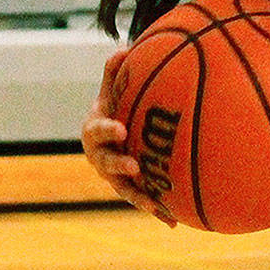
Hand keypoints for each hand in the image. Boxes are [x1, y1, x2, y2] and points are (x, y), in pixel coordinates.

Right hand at [80, 49, 176, 225]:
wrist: (110, 134)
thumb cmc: (114, 107)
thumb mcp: (112, 91)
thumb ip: (115, 74)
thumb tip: (122, 48)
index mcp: (95, 131)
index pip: (98, 130)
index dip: (107, 130)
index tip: (121, 128)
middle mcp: (101, 157)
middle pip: (107, 164)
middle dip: (119, 166)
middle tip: (134, 165)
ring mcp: (114, 176)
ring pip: (124, 189)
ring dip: (139, 196)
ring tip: (154, 204)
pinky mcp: (129, 188)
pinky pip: (142, 199)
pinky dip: (156, 210)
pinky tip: (174, 221)